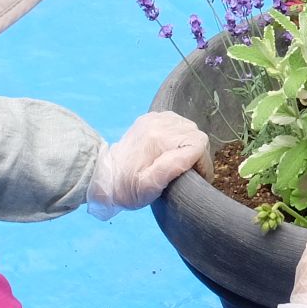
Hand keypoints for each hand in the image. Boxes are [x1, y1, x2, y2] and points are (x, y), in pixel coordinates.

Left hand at [87, 111, 209, 216]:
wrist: (103, 176)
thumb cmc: (126, 189)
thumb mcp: (147, 188)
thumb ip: (171, 168)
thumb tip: (192, 154)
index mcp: (158, 139)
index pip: (198, 143)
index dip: (203, 162)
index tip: (196, 177)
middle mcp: (159, 123)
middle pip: (195, 134)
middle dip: (197, 154)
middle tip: (187, 172)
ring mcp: (154, 118)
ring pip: (189, 127)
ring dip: (189, 144)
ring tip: (179, 161)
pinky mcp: (151, 118)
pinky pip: (177, 122)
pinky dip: (180, 135)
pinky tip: (170, 149)